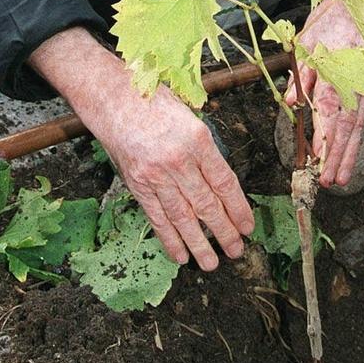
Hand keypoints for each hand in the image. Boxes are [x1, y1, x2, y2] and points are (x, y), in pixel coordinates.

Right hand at [28, 29, 253, 269]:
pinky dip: (169, 239)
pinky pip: (157, 217)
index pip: (225, 182)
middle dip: (224, 232)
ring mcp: (156, 175)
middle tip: (237, 250)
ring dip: (199, 244)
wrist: (115, 99)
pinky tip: (181, 255)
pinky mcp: (137, 185)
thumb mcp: (191, 118)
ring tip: (212, 263)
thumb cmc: (156, 104)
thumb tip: (223, 185)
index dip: (239, 208)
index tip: (248, 226)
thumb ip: (206, 150)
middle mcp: (178, 160)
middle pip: (207, 204)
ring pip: (183, 217)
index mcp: (198, 140)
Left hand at [284, 0, 363, 187]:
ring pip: (359, 127)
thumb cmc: (327, 25)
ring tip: (342, 180)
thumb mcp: (306, 44)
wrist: (358, 6)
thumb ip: (301, 76)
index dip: (325, 138)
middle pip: (348, 126)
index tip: (316, 159)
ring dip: (350, 154)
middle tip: (330, 182)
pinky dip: (356, 141)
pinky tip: (349, 159)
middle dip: (339, 156)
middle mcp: (355, 83)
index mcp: (337, 71)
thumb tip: (291, 104)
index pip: (330, 111)